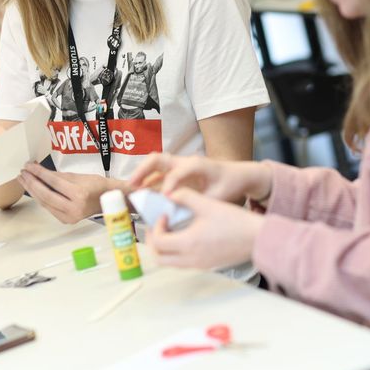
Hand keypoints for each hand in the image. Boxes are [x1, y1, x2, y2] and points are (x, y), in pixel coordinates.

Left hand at [17, 162, 118, 223]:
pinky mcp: (66, 220)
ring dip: (32, 191)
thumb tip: (39, 171)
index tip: (29, 166)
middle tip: (22, 173)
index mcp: (79, 194)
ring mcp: (69, 217)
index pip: (54, 182)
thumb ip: (59, 175)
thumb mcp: (79, 176)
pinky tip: (33, 190)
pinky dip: (40, 198)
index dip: (39, 173)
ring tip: (23, 180)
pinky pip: (49, 208)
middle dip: (32, 183)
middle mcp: (73, 208)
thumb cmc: (97, 185)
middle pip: (46, 195)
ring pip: (45, 203)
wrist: (110, 200)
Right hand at [128, 153, 270, 203]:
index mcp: (197, 165)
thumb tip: (180, 210)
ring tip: (132, 189)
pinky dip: (148, 180)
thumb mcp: (218, 196)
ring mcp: (180, 165)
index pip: (177, 172)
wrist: (238, 175)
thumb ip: (199, 202)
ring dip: (142, 174)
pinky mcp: (178, 172)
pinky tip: (141, 193)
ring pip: (155, 164)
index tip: (164, 198)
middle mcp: (185, 161)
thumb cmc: (229, 184)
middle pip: (158, 158)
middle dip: (143, 170)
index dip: (169, 185)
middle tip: (132, 185)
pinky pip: (159, 173)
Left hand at [147, 188, 263, 269]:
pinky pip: (182, 263)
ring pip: (170, 263)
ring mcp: (198, 264)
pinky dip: (176, 252)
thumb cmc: (235, 222)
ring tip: (171, 230)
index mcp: (188, 243)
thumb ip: (186, 196)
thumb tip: (170, 193)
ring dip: (164, 248)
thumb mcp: (209, 204)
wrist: (257, 238)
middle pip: (159, 258)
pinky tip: (186, 235)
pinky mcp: (206, 265)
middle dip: (154, 242)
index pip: (158, 241)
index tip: (163, 215)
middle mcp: (190, 258)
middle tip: (158, 227)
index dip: (156, 227)